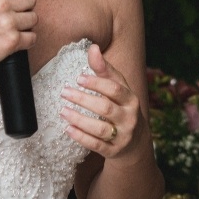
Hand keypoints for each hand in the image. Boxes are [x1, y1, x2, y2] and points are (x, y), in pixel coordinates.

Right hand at [0, 0, 37, 75]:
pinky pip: (32, 37)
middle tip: (14, 13)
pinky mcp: (13, 41)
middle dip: (25, 6)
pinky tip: (12, 39)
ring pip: (34, 18)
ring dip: (25, 24)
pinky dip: (25, 40)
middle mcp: (1, 4)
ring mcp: (8, 23)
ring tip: (10, 28)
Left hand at [60, 44, 147, 158]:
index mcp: (131, 99)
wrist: (135, 141)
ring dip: (79, 120)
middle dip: (83, 99)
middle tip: (64, 92)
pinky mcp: (114, 151)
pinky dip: (81, 137)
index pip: (114, 89)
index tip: (78, 78)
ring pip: (100, 129)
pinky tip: (68, 129)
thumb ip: (104, 70)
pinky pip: (96, 145)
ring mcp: (122, 136)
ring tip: (63, 111)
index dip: (96, 83)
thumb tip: (93, 47)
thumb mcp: (118, 88)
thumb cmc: (122, 107)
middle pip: (105, 108)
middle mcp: (129, 118)